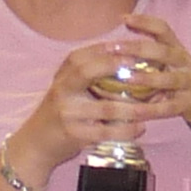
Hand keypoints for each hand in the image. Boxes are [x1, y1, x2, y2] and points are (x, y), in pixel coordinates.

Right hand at [14, 38, 154, 170]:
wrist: (36, 144)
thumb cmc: (61, 113)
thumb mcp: (69, 90)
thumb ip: (92, 78)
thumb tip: (131, 67)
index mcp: (63, 76)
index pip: (82, 56)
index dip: (106, 49)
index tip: (131, 46)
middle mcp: (62, 90)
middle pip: (86, 71)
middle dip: (115, 66)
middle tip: (142, 68)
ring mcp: (67, 112)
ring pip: (106, 107)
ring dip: (134, 108)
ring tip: (153, 107)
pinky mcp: (74, 134)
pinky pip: (106, 131)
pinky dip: (127, 130)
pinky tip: (141, 127)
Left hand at [106, 12, 190, 125]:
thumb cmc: (178, 77)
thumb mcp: (168, 60)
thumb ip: (146, 53)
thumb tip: (111, 46)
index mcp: (177, 48)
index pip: (163, 29)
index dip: (145, 22)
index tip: (123, 18)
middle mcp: (185, 62)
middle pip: (164, 52)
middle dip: (137, 48)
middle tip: (112, 48)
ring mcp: (189, 83)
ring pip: (169, 79)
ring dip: (146, 78)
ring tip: (126, 78)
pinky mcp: (189, 104)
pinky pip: (168, 108)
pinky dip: (151, 110)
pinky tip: (133, 111)